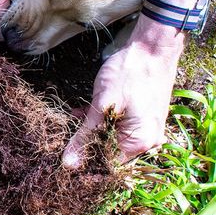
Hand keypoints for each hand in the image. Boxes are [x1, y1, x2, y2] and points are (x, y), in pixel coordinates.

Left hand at [63, 20, 185, 165]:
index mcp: (139, 143)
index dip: (85, 166)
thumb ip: (85, 136)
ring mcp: (146, 128)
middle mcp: (147, 140)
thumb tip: (68, 164)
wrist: (154, 47)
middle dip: (86, 146)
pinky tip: (81, 113)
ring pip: (111, 138)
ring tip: (70, 122)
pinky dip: (100, 121)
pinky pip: (118, 126)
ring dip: (90, 132)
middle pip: (110, 153)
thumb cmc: (131, 73)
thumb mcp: (102, 105)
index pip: (108, 167)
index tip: (64, 161)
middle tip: (62, 140)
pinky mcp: (141, 117)